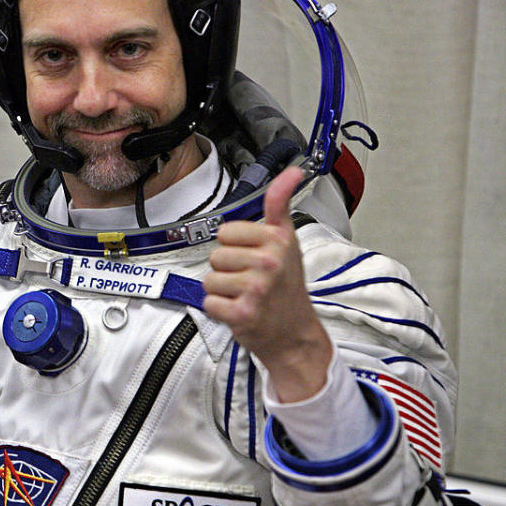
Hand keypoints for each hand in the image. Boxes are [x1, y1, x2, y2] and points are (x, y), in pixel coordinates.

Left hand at [203, 167, 331, 401]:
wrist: (295, 334)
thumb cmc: (287, 288)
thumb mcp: (288, 241)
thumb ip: (280, 205)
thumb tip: (291, 170)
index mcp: (278, 240)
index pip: (226, 231)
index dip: (235, 245)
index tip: (255, 257)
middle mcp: (269, 262)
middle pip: (216, 255)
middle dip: (228, 269)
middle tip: (252, 281)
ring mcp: (257, 288)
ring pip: (210, 279)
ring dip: (223, 291)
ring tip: (246, 296)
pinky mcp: (243, 313)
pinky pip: (209, 302)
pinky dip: (219, 310)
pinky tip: (240, 311)